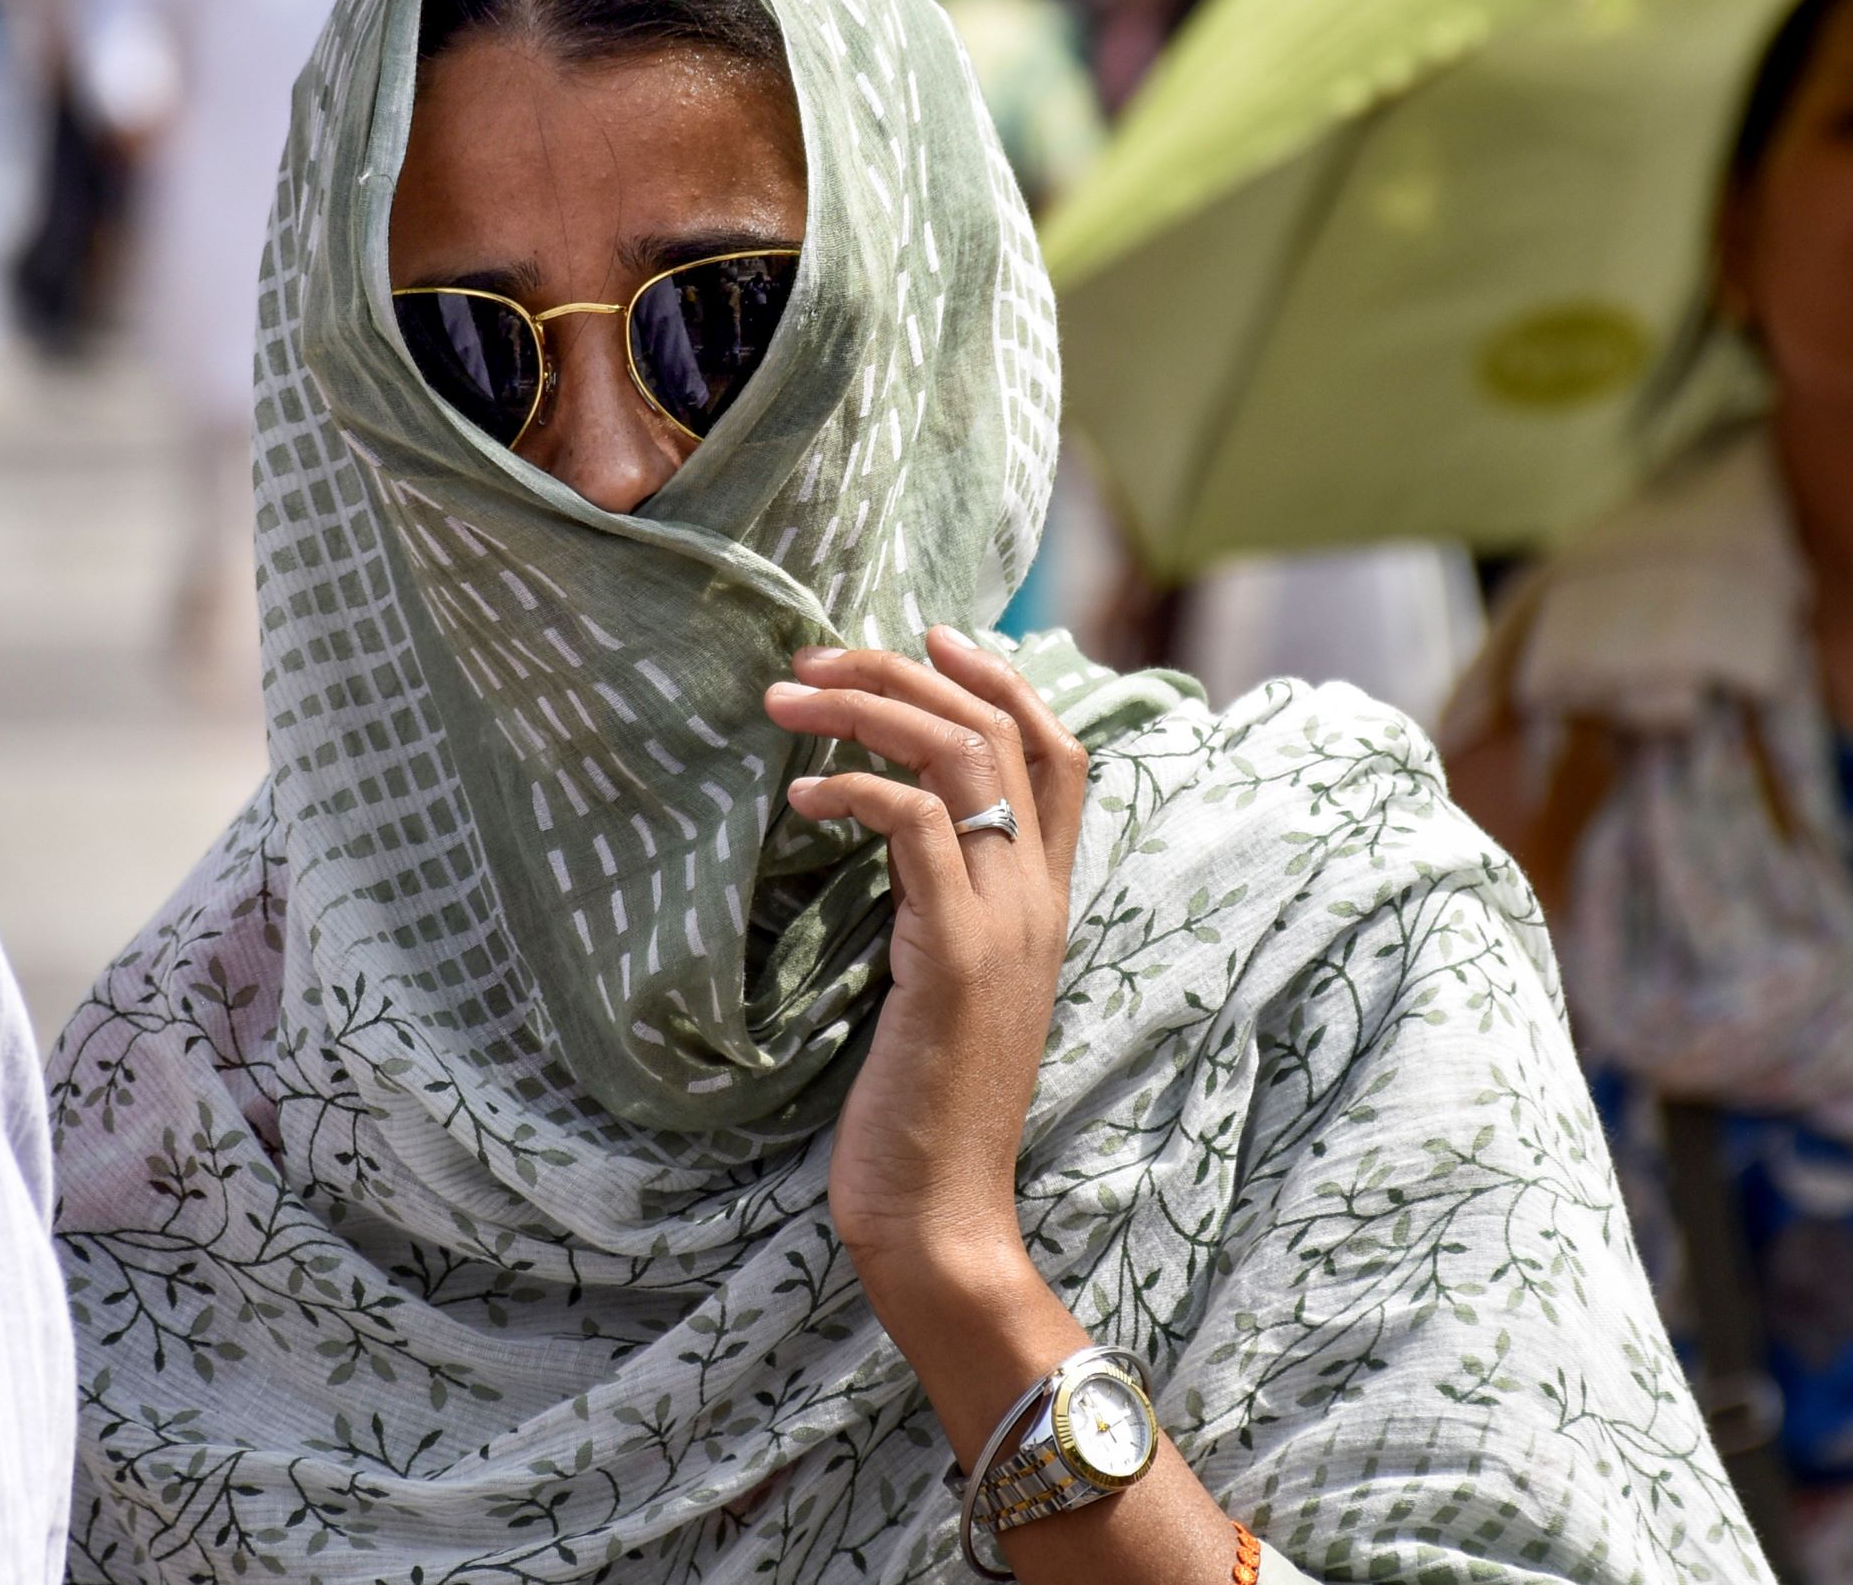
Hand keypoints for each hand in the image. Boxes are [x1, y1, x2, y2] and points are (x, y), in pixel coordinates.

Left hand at [766, 628, 1089, 1288]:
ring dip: (869, 706)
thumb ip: (935, 910)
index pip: (1062, 754)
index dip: (1005, 677)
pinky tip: (802, 792)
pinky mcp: (954, 956)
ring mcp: (1005, 925)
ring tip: (790, 696)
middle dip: (908, 669)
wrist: (942, 1217)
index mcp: (1046, 906)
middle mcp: (1039, 902)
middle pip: (1003, 729)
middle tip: (818, 655)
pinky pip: (913, 825)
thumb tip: (881, 833)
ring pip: (963, 756)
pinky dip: (855, 786)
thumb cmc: (922, 1113)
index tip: (930, 634)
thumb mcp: (940, 988)